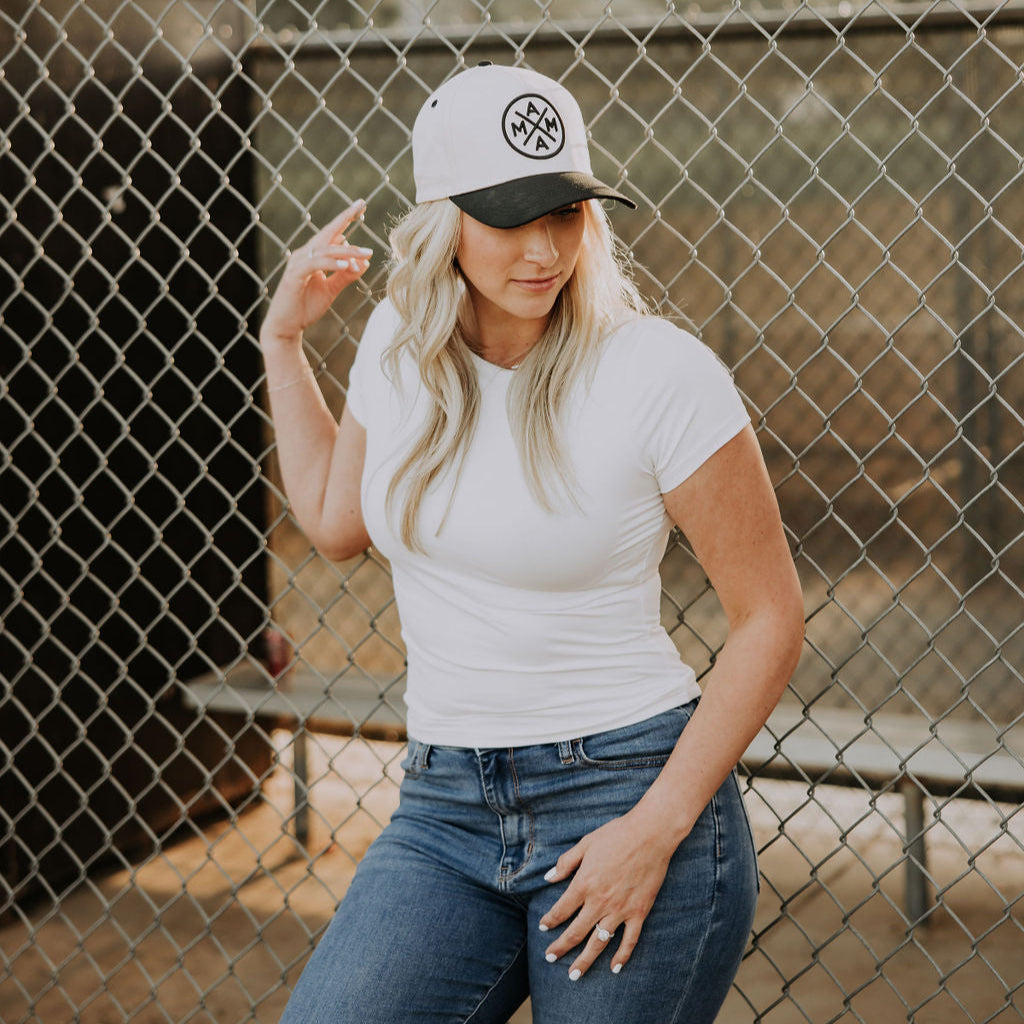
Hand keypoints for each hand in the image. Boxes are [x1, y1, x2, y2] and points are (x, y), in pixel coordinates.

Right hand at [261, 200, 372, 345]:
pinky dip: (332, 263)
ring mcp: (298, 263)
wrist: (286, 326)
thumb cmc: (305, 307)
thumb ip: (345, 276)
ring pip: (325, 250)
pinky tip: (347, 265)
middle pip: (327, 233)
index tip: (361, 205)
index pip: (331, 233)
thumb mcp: (331, 290)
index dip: (345, 218)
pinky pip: (316, 264)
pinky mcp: (295, 275)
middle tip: (362, 207)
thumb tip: (364, 263)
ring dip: (347, 251)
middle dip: (344, 218)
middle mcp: (304, 255)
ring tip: (367, 255)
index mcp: (312, 256)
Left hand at [538, 810, 678, 978]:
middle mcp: (600, 902)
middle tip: (550, 958)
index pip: (561, 909)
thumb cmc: (616, 834)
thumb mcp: (586, 843)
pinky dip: (622, 956)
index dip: (550, 920)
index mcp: (584, 884)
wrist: (650, 835)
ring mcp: (620, 910)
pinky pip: (629, 940)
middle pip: (576, 932)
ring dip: (585, 961)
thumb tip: (548, 877)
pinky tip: (614, 968)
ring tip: (574, 975)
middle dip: (561, 947)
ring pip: (599, 943)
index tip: (543, 928)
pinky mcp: (639, 912)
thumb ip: (566, 862)